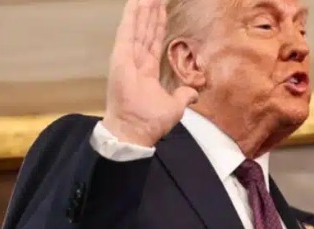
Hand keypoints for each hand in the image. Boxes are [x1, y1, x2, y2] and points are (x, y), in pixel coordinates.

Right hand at [102, 0, 198, 146]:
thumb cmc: (150, 121)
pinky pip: (127, 32)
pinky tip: (135, 2)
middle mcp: (136, 60)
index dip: (159, 24)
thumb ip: (182, 96)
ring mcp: (127, 57)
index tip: (162, 9)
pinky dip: (131, 16)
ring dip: (142, 9)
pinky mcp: (120, 57)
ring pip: (137, 27)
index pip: (153, 41)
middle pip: (146, 30)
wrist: (136, 130)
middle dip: (151, 11)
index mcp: (147, 70)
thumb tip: (193, 94)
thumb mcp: (174, 106)